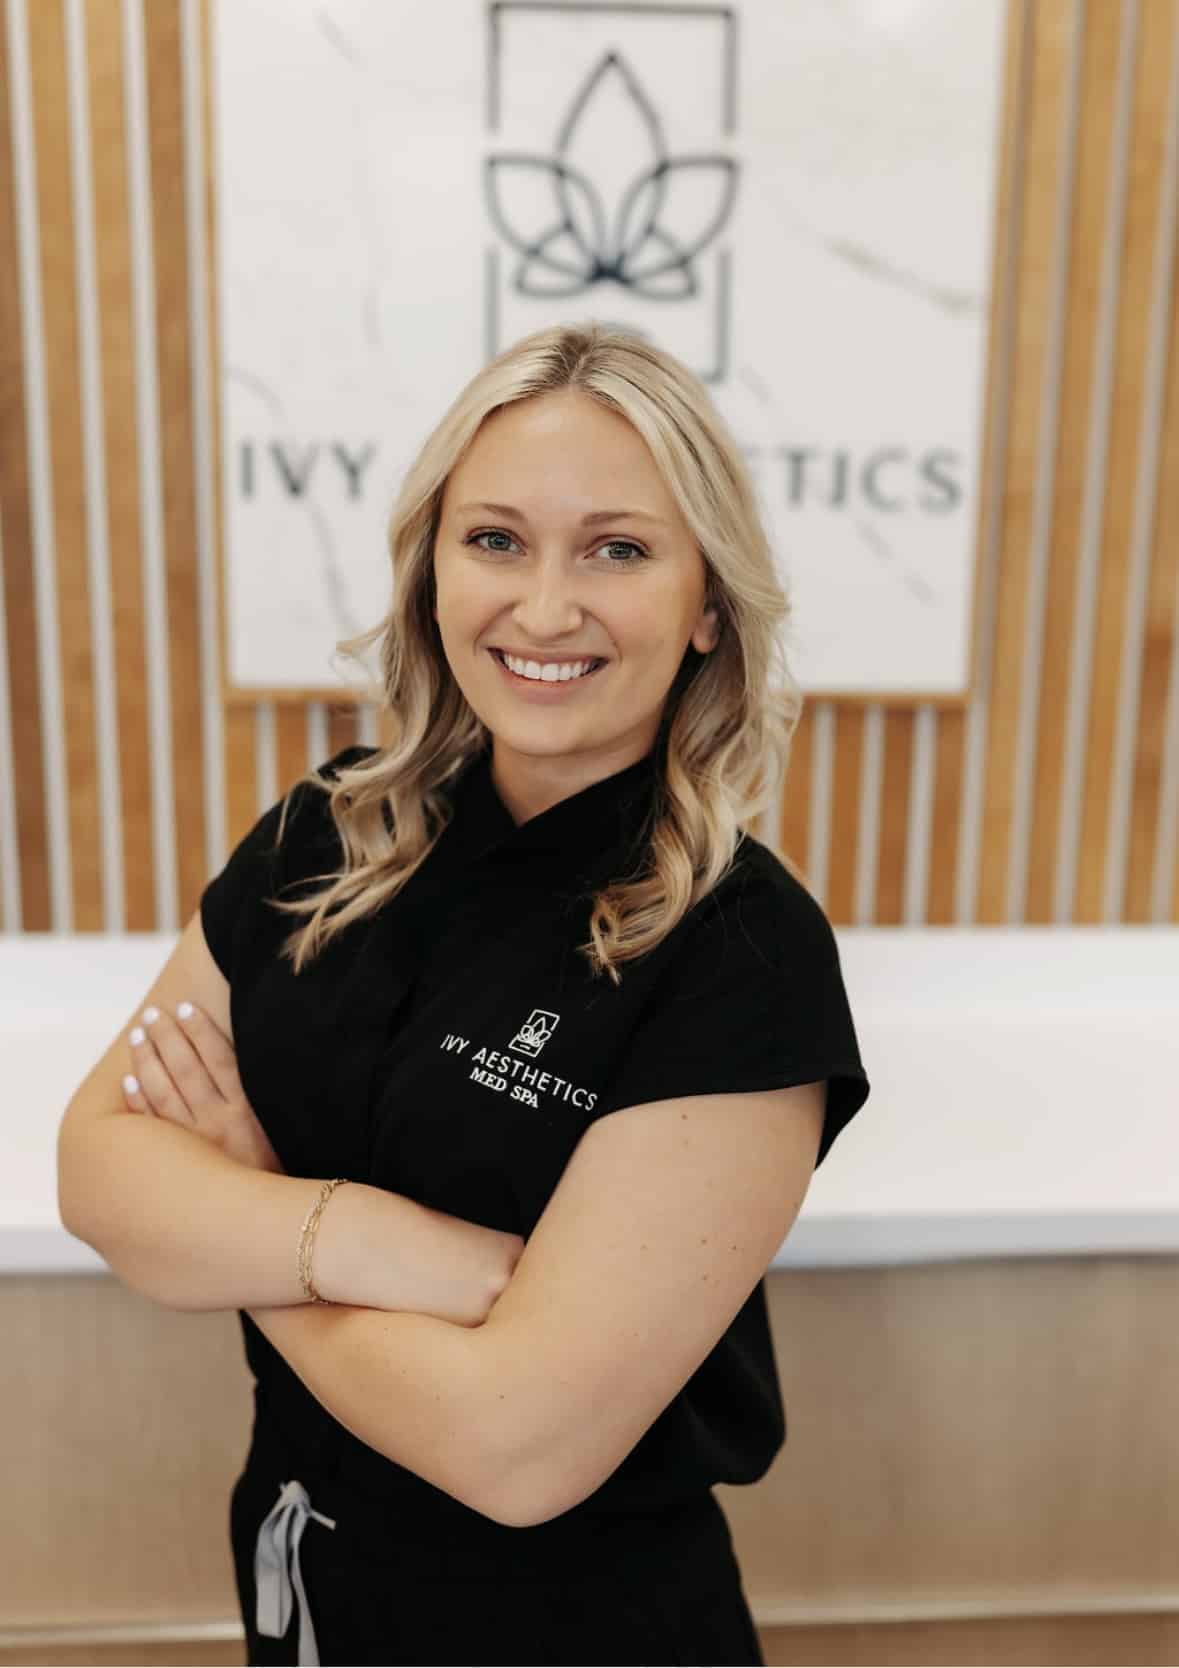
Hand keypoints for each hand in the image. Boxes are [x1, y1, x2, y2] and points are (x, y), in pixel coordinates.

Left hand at [122, 1001, 285, 1174]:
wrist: (265, 1224)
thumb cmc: (275, 1173)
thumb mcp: (279, 1131)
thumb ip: (259, 1098)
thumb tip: (240, 1058)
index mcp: (249, 1112)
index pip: (221, 1059)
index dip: (202, 1030)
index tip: (186, 1006)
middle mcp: (220, 1125)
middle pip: (187, 1070)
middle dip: (168, 1037)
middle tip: (152, 1014)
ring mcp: (195, 1146)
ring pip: (164, 1093)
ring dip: (148, 1061)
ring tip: (138, 1036)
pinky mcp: (177, 1166)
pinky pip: (151, 1128)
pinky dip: (138, 1102)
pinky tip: (128, 1080)